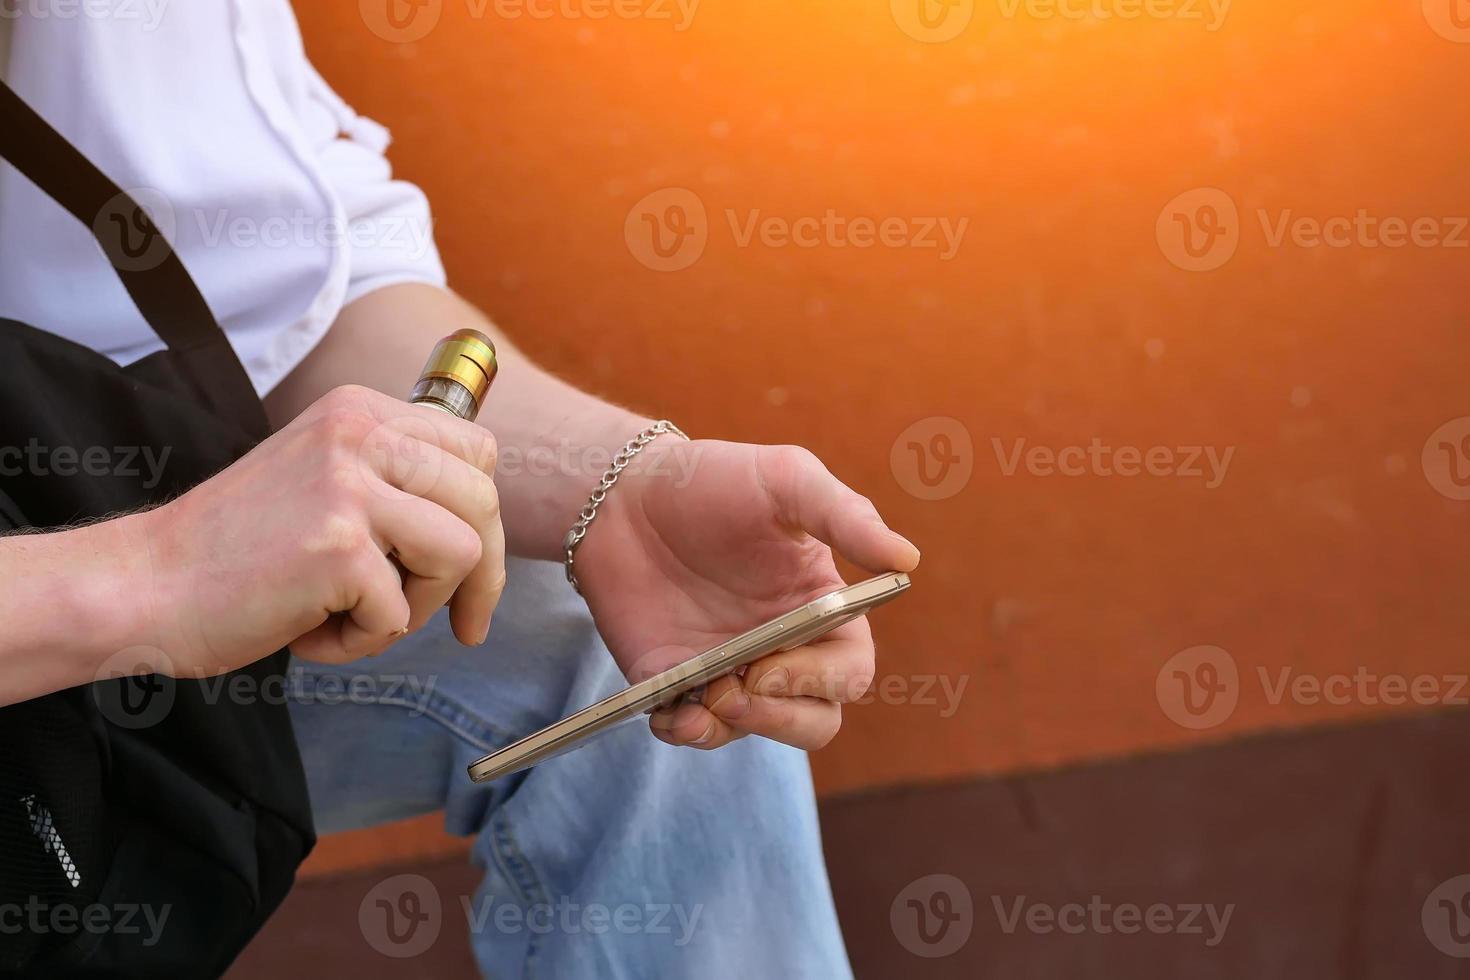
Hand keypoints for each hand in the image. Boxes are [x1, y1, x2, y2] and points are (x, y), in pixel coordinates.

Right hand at [139, 385, 504, 676]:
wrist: (141, 585)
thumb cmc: (236, 551)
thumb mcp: (322, 478)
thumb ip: (393, 479)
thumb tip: (485, 519)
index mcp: (359, 411)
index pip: (476, 452)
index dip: (483, 519)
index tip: (470, 571)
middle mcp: (358, 434)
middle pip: (483, 501)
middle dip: (478, 575)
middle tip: (459, 624)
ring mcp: (349, 488)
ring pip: (461, 553)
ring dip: (419, 606)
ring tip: (356, 616)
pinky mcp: (338, 548)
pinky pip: (400, 614)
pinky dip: (361, 642)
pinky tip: (307, 632)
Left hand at [573, 438, 919, 750]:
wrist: (624, 492)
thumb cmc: (716, 479)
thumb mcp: (787, 480)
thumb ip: (847, 516)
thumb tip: (908, 560)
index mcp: (822, 609)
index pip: (850, 672)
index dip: (821, 681)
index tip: (772, 665)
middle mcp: (783, 648)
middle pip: (814, 721)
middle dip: (780, 719)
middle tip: (735, 689)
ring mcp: (729, 669)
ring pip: (753, 731)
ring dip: (731, 727)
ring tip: (698, 693)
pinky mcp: (676, 679)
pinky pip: (691, 729)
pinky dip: (684, 731)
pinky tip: (669, 710)